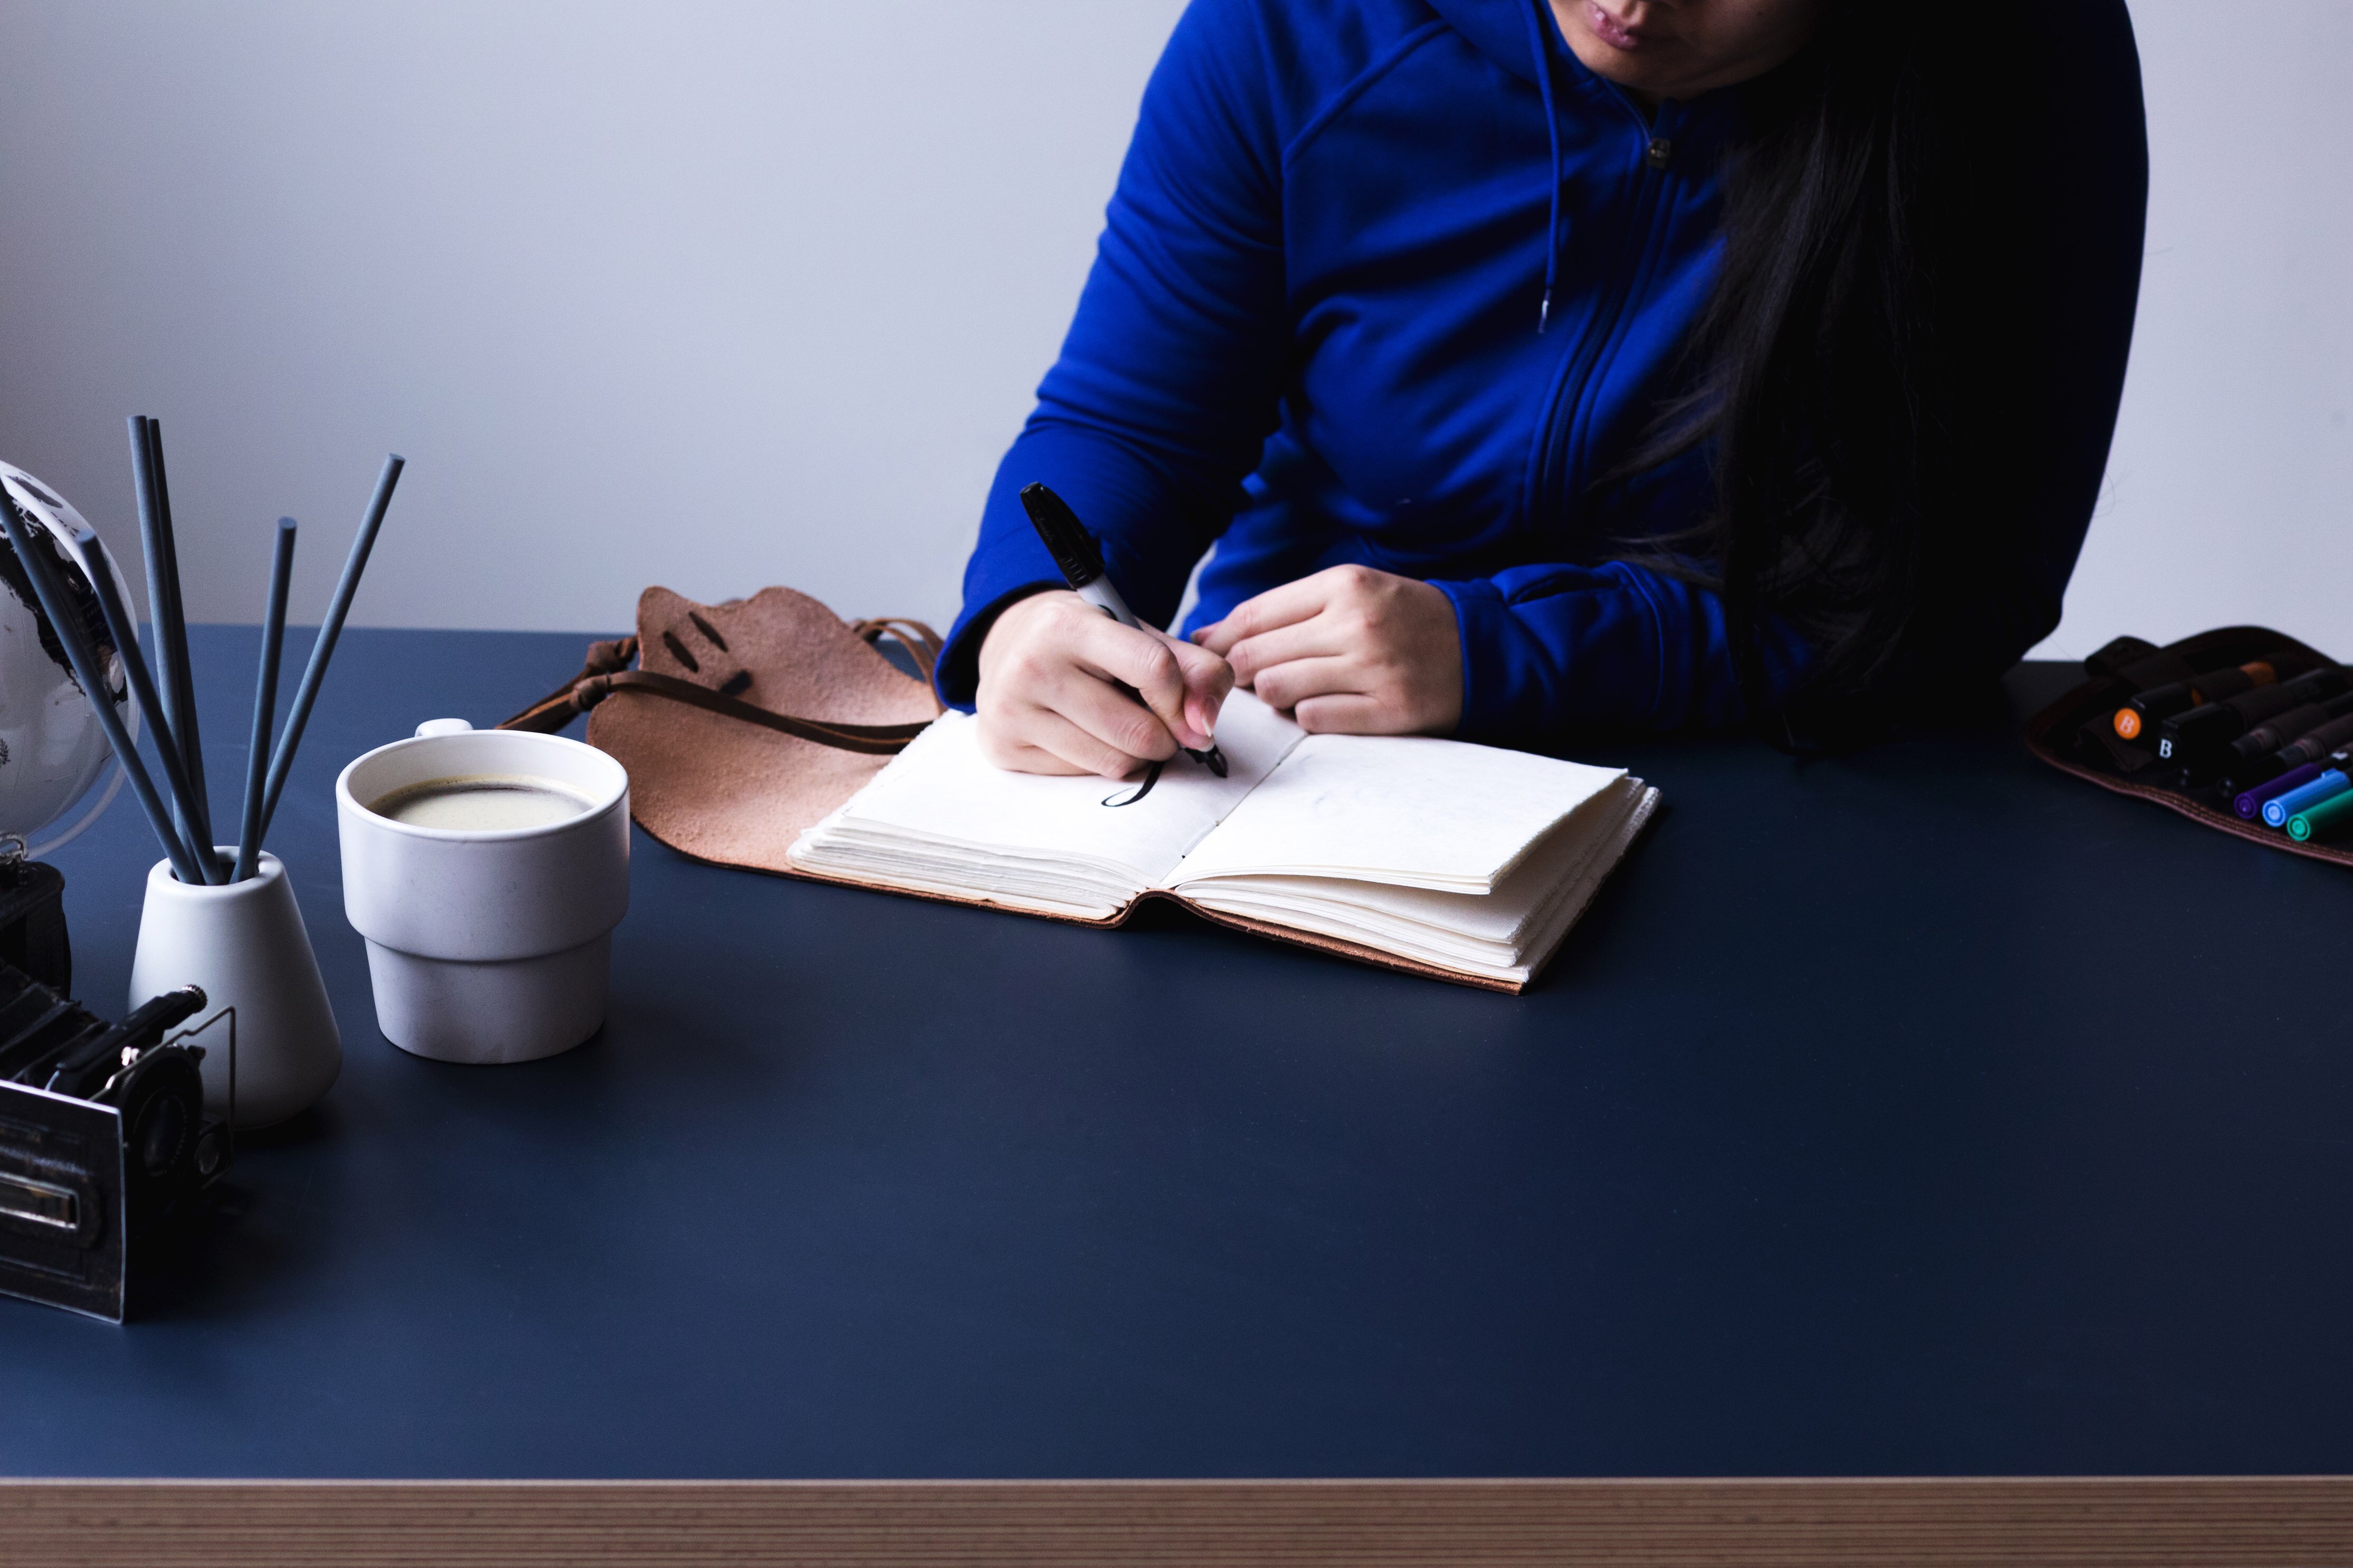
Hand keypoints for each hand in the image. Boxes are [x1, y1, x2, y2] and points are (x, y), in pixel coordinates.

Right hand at [975, 590, 1234, 776]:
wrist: (1011, 641)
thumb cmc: (1086, 639)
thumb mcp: (1138, 633)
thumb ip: (1192, 668)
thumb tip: (1204, 728)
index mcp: (1068, 625)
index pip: (1154, 668)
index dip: (1183, 699)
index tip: (1188, 711)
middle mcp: (1031, 665)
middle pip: (1136, 731)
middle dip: (1165, 737)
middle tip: (1158, 722)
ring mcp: (1011, 710)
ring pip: (1114, 762)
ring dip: (1136, 754)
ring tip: (1122, 724)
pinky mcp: (1003, 747)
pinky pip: (1084, 776)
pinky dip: (1101, 761)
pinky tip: (1086, 733)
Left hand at [1193, 565, 1461, 734]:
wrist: (1483, 648)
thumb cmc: (1405, 619)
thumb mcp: (1354, 592)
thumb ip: (1288, 609)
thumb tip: (1211, 635)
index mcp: (1345, 584)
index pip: (1253, 616)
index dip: (1219, 640)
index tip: (1208, 654)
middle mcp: (1358, 623)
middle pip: (1256, 656)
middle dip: (1240, 674)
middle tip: (1248, 681)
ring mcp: (1375, 668)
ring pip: (1278, 690)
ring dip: (1273, 696)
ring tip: (1291, 690)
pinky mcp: (1389, 710)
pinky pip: (1314, 720)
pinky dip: (1307, 717)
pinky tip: (1323, 706)